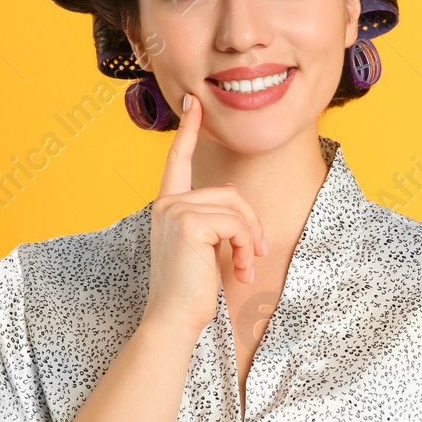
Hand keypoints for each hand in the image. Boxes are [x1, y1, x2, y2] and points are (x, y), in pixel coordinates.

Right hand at [142, 89, 267, 337]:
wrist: (173, 319)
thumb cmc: (190, 290)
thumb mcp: (202, 248)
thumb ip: (213, 221)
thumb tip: (238, 203)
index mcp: (168, 207)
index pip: (177, 161)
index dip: (188, 131)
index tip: (193, 103)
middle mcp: (167, 204)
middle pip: (229, 193)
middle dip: (250, 225)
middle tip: (255, 255)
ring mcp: (175, 210)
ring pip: (236, 209)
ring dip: (249, 240)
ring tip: (244, 267)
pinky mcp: (189, 222)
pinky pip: (235, 224)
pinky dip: (244, 247)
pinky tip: (237, 270)